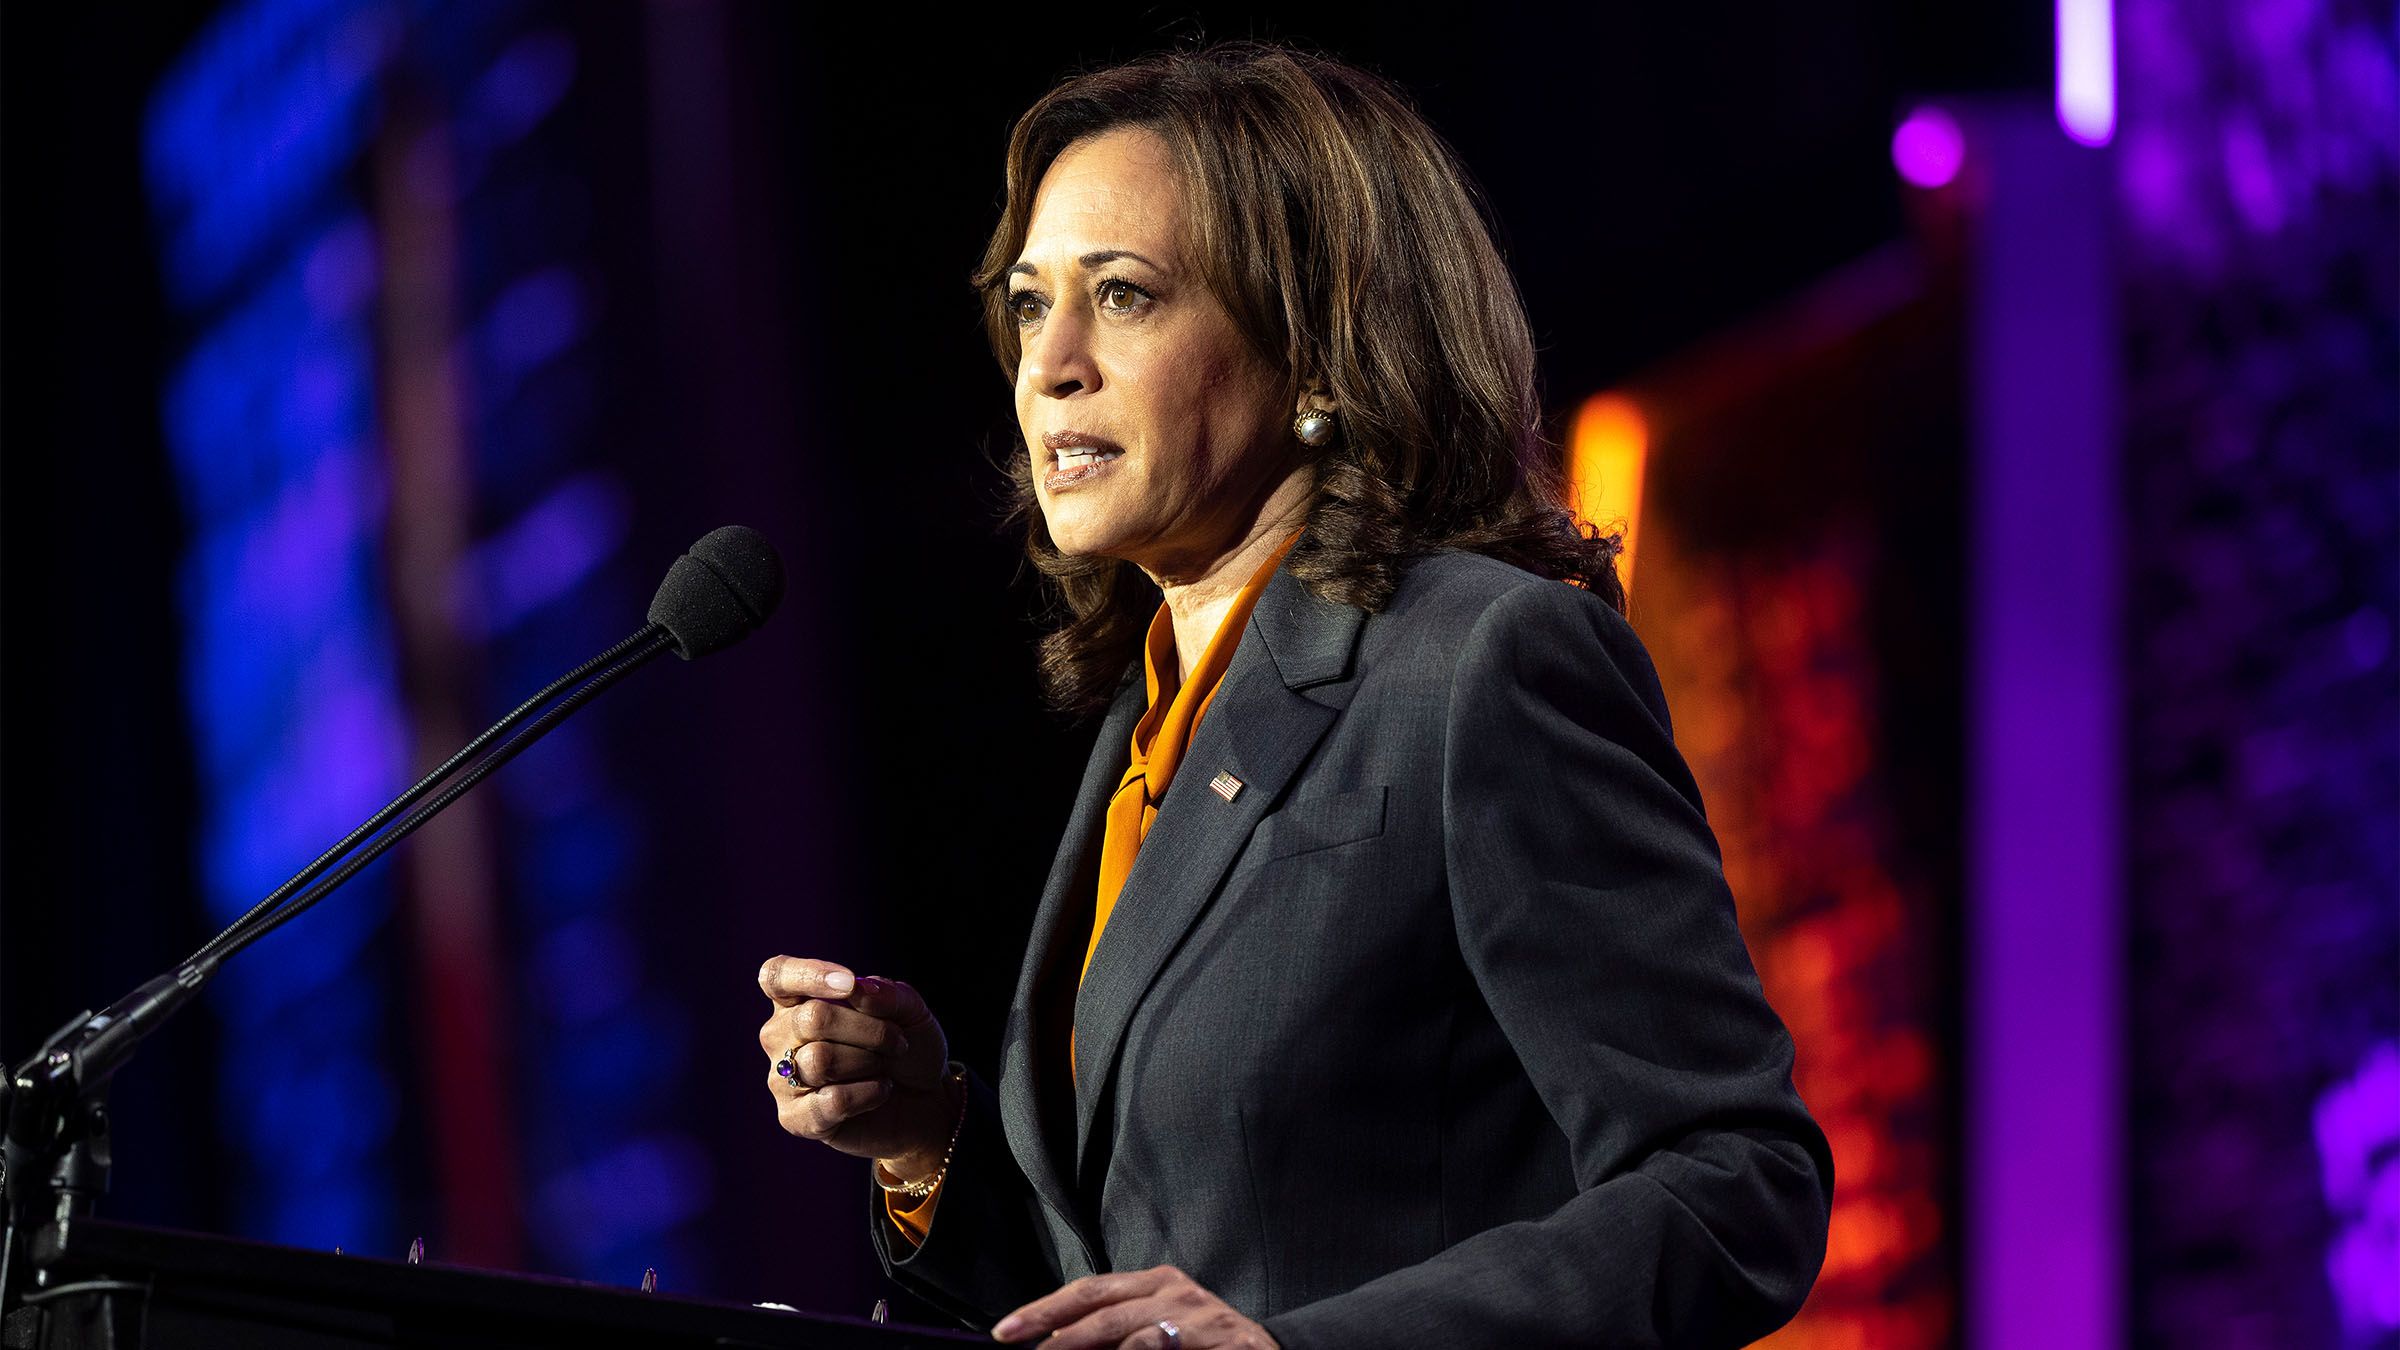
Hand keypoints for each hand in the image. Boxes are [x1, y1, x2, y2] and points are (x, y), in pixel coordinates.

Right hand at [756, 956, 955, 1174]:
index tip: (849, 984)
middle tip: (897, 1042)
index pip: (777, 975)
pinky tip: (880, 1091)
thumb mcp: (909, 1009)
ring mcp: (782, 1079)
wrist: (925, 1099)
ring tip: (883, 1067)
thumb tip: (856, 989)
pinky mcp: (796, 1119)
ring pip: (820, 1059)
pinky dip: (869, 1093)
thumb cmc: (907, 1046)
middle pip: (812, 1018)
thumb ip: (885, 993)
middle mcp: (780, 1036)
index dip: (808, 975)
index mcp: (797, 1000)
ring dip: (870, 1061)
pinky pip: (831, 1100)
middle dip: (869, 1029)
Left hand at [991, 1266, 1278, 1348]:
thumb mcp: (1154, 1332)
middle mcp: (1173, 1290)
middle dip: (1053, 1326)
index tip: (1007, 1331)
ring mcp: (1197, 1314)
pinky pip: (1161, 1348)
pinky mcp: (1219, 1338)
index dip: (1046, 1309)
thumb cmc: (1202, 1347)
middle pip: (1101, 1304)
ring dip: (1086, 1346)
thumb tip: (1051, 1344)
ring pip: (1130, 1330)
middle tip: (1017, 1342)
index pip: (1089, 1290)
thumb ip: (1112, 1337)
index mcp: (1153, 1284)